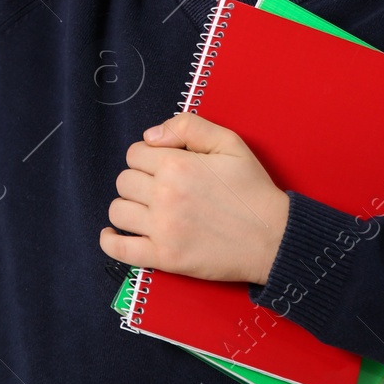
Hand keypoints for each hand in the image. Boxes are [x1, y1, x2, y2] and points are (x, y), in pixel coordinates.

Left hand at [99, 113, 289, 284]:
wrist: (274, 238)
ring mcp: (162, 228)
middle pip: (124, 180)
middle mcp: (165, 195)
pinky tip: (113, 234)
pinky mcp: (165, 257)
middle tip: (160, 189)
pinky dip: (110, 241)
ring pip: (118, 210)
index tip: (163, 167)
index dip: (148, 157)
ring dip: (128, 207)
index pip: (135, 154)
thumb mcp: (230, 143)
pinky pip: (119, 249)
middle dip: (138, 181)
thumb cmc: (252, 190)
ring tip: (145, 210)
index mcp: (177, 165)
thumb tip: (149, 136)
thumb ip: (188, 126)